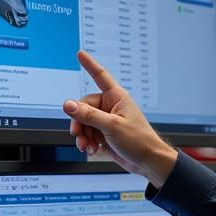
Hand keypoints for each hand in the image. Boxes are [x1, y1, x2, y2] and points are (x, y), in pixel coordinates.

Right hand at [63, 50, 177, 186]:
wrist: (147, 161)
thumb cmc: (139, 141)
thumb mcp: (112, 126)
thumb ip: (88, 115)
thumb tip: (68, 104)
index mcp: (117, 98)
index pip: (100, 76)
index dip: (90, 65)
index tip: (80, 54)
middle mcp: (111, 106)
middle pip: (83, 106)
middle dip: (79, 122)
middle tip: (78, 134)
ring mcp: (107, 120)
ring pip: (83, 121)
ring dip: (82, 134)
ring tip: (86, 146)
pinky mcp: (105, 133)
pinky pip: (88, 132)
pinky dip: (87, 140)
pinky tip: (92, 149)